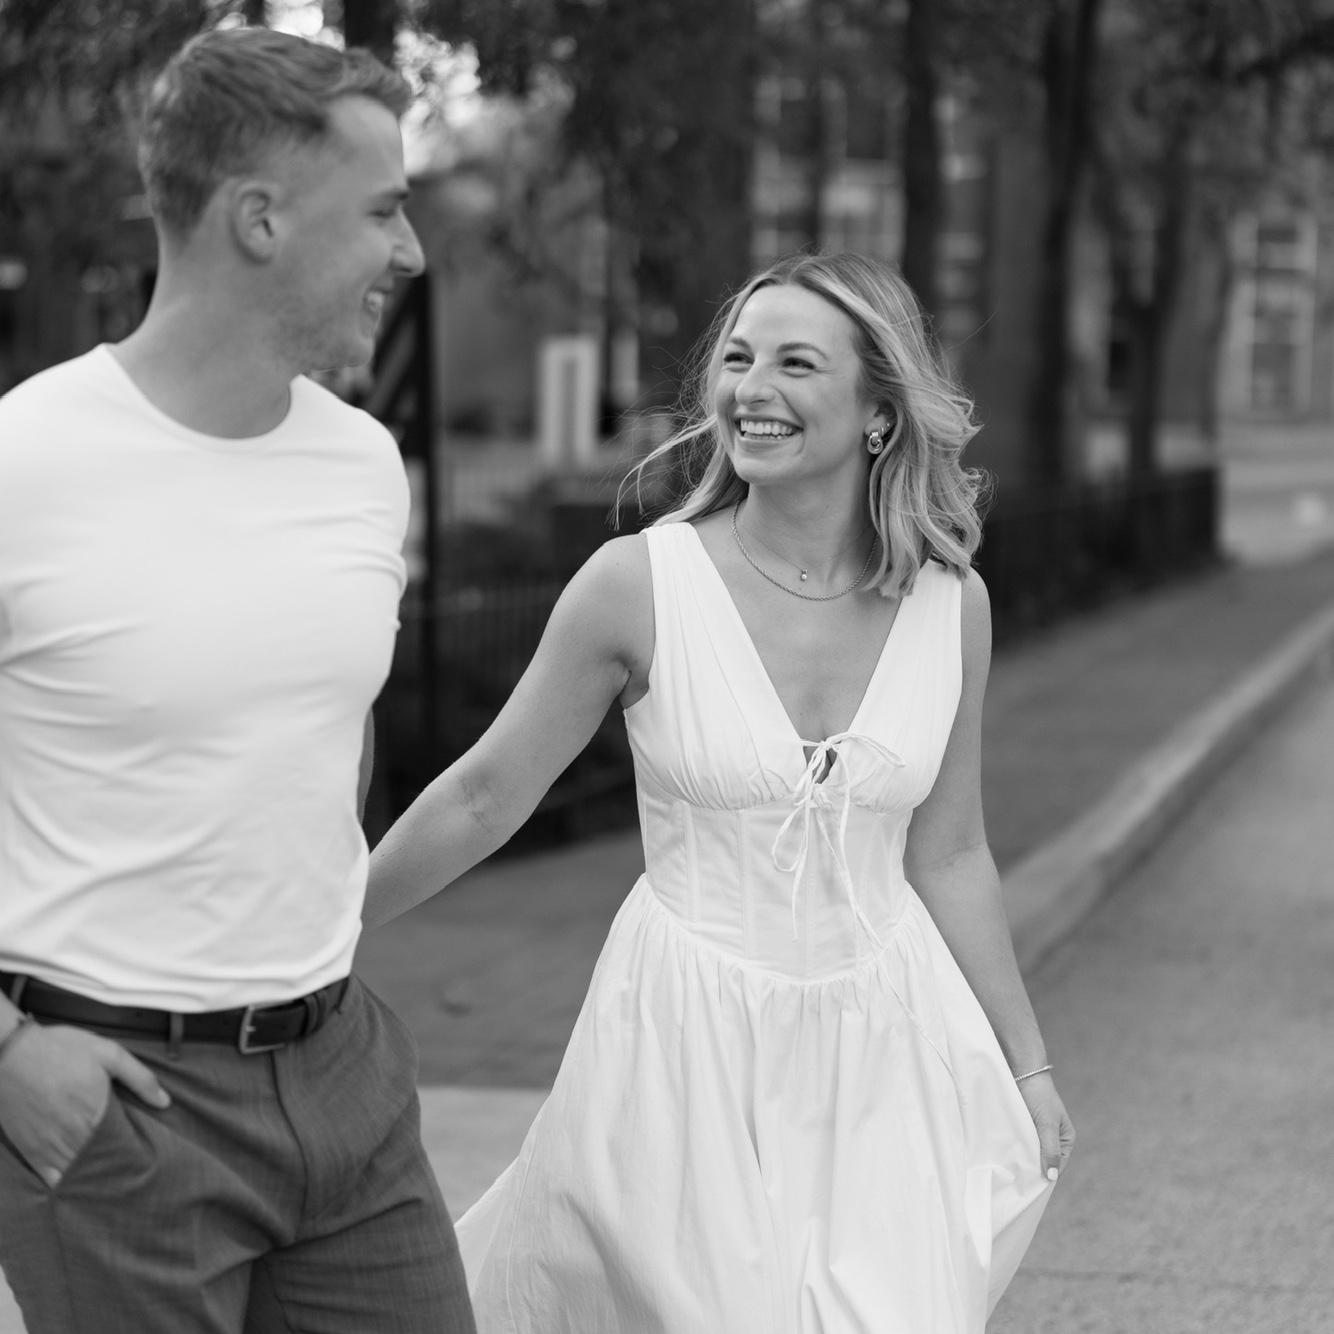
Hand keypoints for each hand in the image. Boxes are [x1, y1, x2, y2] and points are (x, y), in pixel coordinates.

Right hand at [0, 1023, 169, 1187]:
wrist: (9, 1055)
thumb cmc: (60, 1050)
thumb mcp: (108, 1053)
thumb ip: (139, 1078)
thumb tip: (164, 1102)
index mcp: (98, 1114)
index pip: (126, 1147)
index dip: (138, 1154)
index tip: (149, 1158)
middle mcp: (75, 1137)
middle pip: (105, 1164)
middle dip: (120, 1169)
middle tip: (135, 1174)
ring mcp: (50, 1148)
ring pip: (80, 1175)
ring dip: (96, 1179)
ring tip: (113, 1182)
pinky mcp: (31, 1152)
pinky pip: (51, 1179)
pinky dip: (66, 1184)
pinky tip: (78, 1185)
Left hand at [1018, 1071, 1073, 1182]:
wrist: (1023, 1071)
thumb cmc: (1039, 1096)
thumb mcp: (1046, 1124)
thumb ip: (1050, 1149)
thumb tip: (1052, 1177)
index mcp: (1065, 1140)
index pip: (1058, 1166)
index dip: (1046, 1177)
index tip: (1031, 1188)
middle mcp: (1053, 1139)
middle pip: (1044, 1162)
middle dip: (1033, 1170)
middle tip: (1018, 1183)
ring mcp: (1038, 1134)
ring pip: (1032, 1155)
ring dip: (1023, 1161)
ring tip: (1011, 1172)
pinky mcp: (1024, 1128)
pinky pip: (1022, 1144)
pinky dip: (1016, 1150)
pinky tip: (1007, 1157)